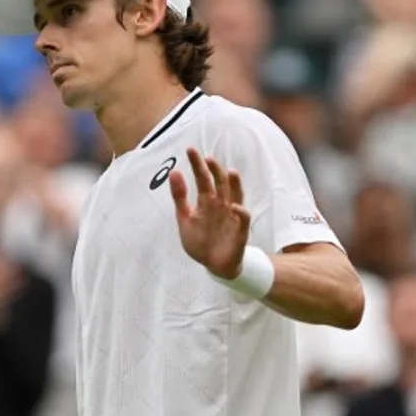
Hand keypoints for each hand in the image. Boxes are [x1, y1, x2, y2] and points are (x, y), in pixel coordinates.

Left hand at [169, 148, 249, 279]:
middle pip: (220, 183)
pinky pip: (242, 219)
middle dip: (214, 170)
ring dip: (234, 184)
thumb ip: (179, 197)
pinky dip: (240, 212)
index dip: (197, 164)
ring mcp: (231, 216)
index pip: (202, 178)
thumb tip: (173, 172)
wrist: (213, 265)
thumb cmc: (200, 241)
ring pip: (235, 195)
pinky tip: (234, 206)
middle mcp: (221, 204)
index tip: (190, 150)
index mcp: (206, 201)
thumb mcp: (184, 218)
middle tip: (207, 157)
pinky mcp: (240, 231)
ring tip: (230, 171)